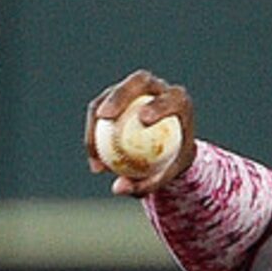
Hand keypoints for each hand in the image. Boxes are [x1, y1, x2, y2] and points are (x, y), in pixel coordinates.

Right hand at [85, 70, 197, 196]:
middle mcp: (158, 88)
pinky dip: (95, 131)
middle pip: (138, 82)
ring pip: (112, 94)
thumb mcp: (169, 176)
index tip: (143, 120)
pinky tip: (92, 157)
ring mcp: (137, 89)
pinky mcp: (118, 96)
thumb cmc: (174, 164)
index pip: (170, 98)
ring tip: (92, 147)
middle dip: (119, 95)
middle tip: (105, 117)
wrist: (171, 153)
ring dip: (97, 117)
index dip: (157, 104)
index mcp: (179, 101)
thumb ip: (149, 182)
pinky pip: (101, 109)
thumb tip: (118, 188)